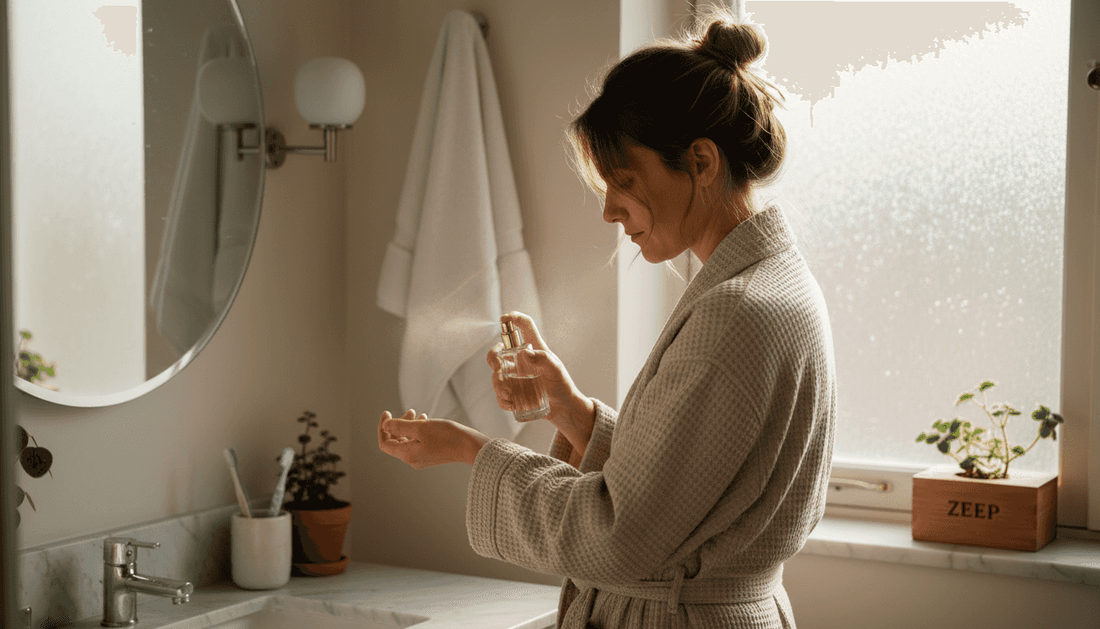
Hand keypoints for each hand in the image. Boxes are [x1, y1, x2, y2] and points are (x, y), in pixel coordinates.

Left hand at [378, 409, 489, 468]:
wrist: (470, 446)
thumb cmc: (446, 436)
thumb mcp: (420, 427)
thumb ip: (400, 426)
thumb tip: (385, 425)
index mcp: (406, 454)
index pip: (385, 443)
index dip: (382, 428)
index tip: (387, 413)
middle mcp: (412, 459)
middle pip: (396, 441)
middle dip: (398, 424)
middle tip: (411, 410)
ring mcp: (422, 458)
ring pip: (407, 440)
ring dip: (409, 426)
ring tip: (419, 413)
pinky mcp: (431, 454)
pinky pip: (418, 442)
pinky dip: (418, 431)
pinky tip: (427, 421)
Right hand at [486, 312, 594, 455]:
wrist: (563, 409)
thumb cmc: (562, 385)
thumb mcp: (556, 370)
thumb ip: (544, 359)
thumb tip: (525, 353)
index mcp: (534, 349)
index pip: (524, 326)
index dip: (514, 318)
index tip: (504, 319)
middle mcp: (521, 360)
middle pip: (499, 351)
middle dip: (492, 357)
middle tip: (497, 368)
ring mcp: (515, 376)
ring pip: (496, 374)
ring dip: (498, 384)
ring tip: (509, 395)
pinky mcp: (512, 391)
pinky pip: (500, 393)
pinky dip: (502, 399)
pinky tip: (511, 404)